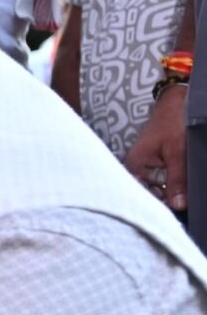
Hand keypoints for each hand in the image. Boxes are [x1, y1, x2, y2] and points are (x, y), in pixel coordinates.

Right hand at [126, 87, 187, 213]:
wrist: (176, 102)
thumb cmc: (172, 122)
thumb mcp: (178, 151)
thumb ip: (177, 179)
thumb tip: (179, 205)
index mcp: (133, 167)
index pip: (142, 196)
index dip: (158, 206)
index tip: (174, 213)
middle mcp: (134, 169)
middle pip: (148, 194)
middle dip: (164, 200)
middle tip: (181, 205)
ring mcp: (144, 167)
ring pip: (156, 189)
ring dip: (169, 192)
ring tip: (181, 197)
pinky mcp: (153, 165)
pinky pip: (160, 181)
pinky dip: (170, 185)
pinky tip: (179, 188)